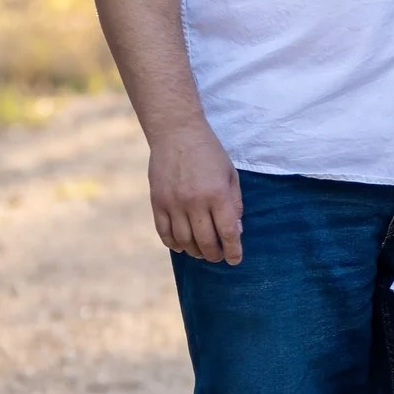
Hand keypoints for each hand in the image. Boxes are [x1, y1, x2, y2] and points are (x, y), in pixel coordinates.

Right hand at [149, 122, 242, 263]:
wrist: (177, 133)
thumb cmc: (209, 153)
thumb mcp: (231, 174)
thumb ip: (235, 203)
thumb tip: (236, 231)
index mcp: (218, 194)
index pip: (228, 232)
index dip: (233, 251)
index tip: (235, 260)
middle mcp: (195, 202)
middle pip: (206, 242)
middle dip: (214, 255)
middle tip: (218, 258)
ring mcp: (174, 203)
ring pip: (184, 241)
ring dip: (195, 252)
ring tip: (201, 252)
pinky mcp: (157, 202)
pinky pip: (164, 232)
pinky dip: (173, 244)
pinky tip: (181, 246)